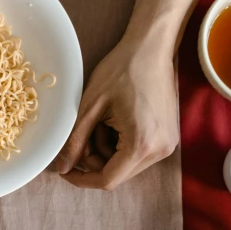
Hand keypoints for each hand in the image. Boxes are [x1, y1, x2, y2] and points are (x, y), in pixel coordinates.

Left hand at [54, 31, 179, 189]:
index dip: (81, 179)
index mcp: (141, 144)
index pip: (107, 180)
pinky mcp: (168, 137)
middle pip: (117, 174)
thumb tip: (62, 168)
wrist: (151, 49)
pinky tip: (114, 120)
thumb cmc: (121, 70)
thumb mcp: (90, 107)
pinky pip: (138, 153)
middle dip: (94, 159)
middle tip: (84, 132)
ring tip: (101, 120)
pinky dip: (120, 144)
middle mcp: (160, 150)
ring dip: (107, 150)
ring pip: (126, 164)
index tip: (64, 170)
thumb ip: (75, 141)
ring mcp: (168, 144)